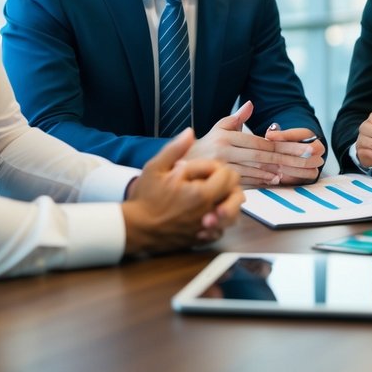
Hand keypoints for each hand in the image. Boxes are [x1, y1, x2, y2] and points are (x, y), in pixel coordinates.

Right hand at [122, 129, 243, 254]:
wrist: (134, 228)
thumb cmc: (144, 199)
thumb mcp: (155, 168)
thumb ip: (175, 149)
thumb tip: (190, 132)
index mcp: (202, 194)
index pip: (227, 175)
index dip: (216, 168)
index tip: (201, 169)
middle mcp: (209, 212)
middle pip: (237, 194)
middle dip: (227, 183)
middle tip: (212, 179)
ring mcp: (206, 228)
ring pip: (234, 214)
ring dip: (227, 202)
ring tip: (213, 195)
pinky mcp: (202, 239)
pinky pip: (221, 230)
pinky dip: (219, 221)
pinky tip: (206, 213)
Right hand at [189, 101, 320, 185]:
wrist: (180, 164)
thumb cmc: (205, 144)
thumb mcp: (219, 127)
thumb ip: (237, 117)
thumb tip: (251, 104)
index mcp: (227, 137)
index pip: (260, 142)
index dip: (283, 146)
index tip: (301, 148)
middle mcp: (225, 151)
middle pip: (262, 156)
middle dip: (286, 159)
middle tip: (306, 160)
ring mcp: (222, 168)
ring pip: (255, 170)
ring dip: (276, 172)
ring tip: (294, 171)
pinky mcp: (220, 181)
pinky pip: (245, 182)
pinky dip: (261, 181)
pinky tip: (274, 180)